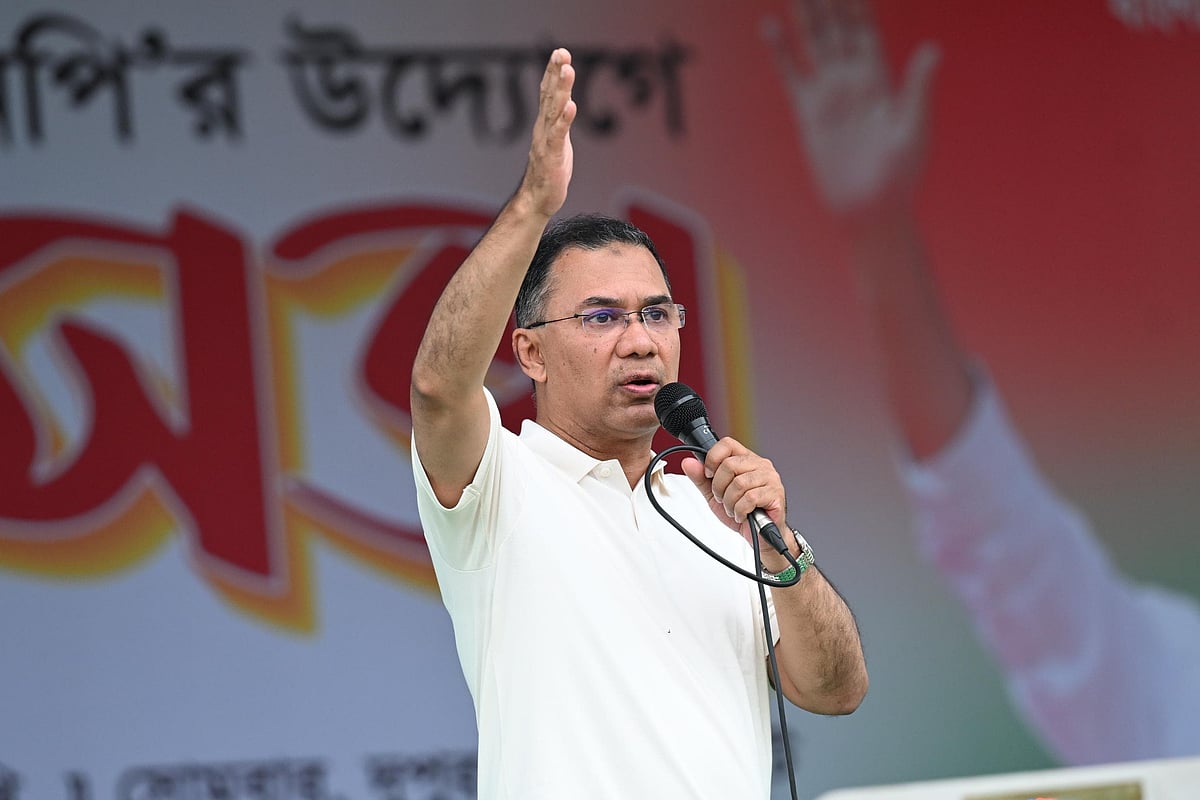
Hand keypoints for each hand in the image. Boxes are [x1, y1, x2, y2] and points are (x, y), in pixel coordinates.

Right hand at [519, 48, 576, 217]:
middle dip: (555, 73)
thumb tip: (566, 102)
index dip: (552, 72)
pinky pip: (558, 136)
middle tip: (561, 52)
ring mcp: (546, 142)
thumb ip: (560, 121)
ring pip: (554, 111)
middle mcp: (542, 129)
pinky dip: (564, 120)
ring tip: (567, 70)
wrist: (537, 201)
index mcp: (545, 125)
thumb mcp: (558, 141)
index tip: (559, 52)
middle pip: (549, 96)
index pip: (548, 93)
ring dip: (561, 90)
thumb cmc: (549, 173)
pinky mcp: (552, 157)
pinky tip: (571, 106)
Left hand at [680, 438, 790, 567]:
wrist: (759, 537)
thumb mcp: (715, 495)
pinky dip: (740, 510)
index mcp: (745, 459)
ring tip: (734, 509)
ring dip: (730, 502)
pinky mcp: (775, 493)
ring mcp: (770, 478)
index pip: (727, 444)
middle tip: (723, 499)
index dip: (713, 458)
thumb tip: (688, 462)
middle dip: (719, 487)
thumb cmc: (741, 512)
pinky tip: (742, 514)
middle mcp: (759, 465)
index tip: (709, 475)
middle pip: (729, 464)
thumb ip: (701, 479)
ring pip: (739, 483)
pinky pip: (749, 498)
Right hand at [764, 0, 938, 216]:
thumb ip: (918, 88)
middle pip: (837, 27)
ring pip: (813, 43)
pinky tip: (771, 27)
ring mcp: (830, 95)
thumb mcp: (915, 128)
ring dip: (804, 15)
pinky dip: (781, 52)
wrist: (870, 209)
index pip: (866, 28)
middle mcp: (854, 80)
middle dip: (827, 0)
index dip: (856, 3)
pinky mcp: (809, 114)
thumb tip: (932, 49)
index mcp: (882, 79)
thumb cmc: (900, 175)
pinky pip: (792, 75)